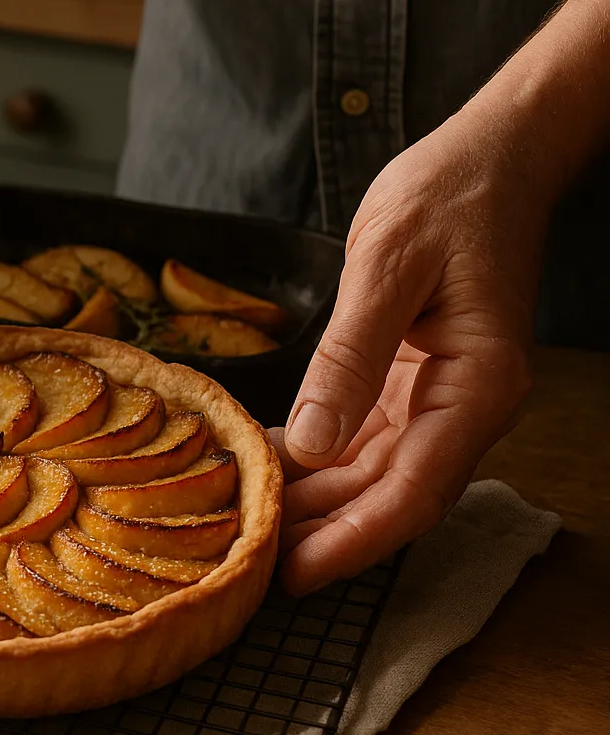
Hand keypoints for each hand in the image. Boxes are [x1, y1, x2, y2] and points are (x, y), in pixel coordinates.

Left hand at [274, 114, 543, 593]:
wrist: (489, 157)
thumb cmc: (449, 197)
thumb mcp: (389, 267)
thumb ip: (350, 358)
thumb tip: (313, 445)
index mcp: (478, 386)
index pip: (415, 491)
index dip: (354, 541)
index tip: (297, 577)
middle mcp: (463, 405)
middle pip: (389, 497)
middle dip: (321, 537)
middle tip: (246, 569)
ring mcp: (437, 398)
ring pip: (371, 476)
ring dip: (312, 505)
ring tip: (244, 529)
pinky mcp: (408, 382)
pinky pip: (360, 440)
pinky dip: (313, 460)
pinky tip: (262, 467)